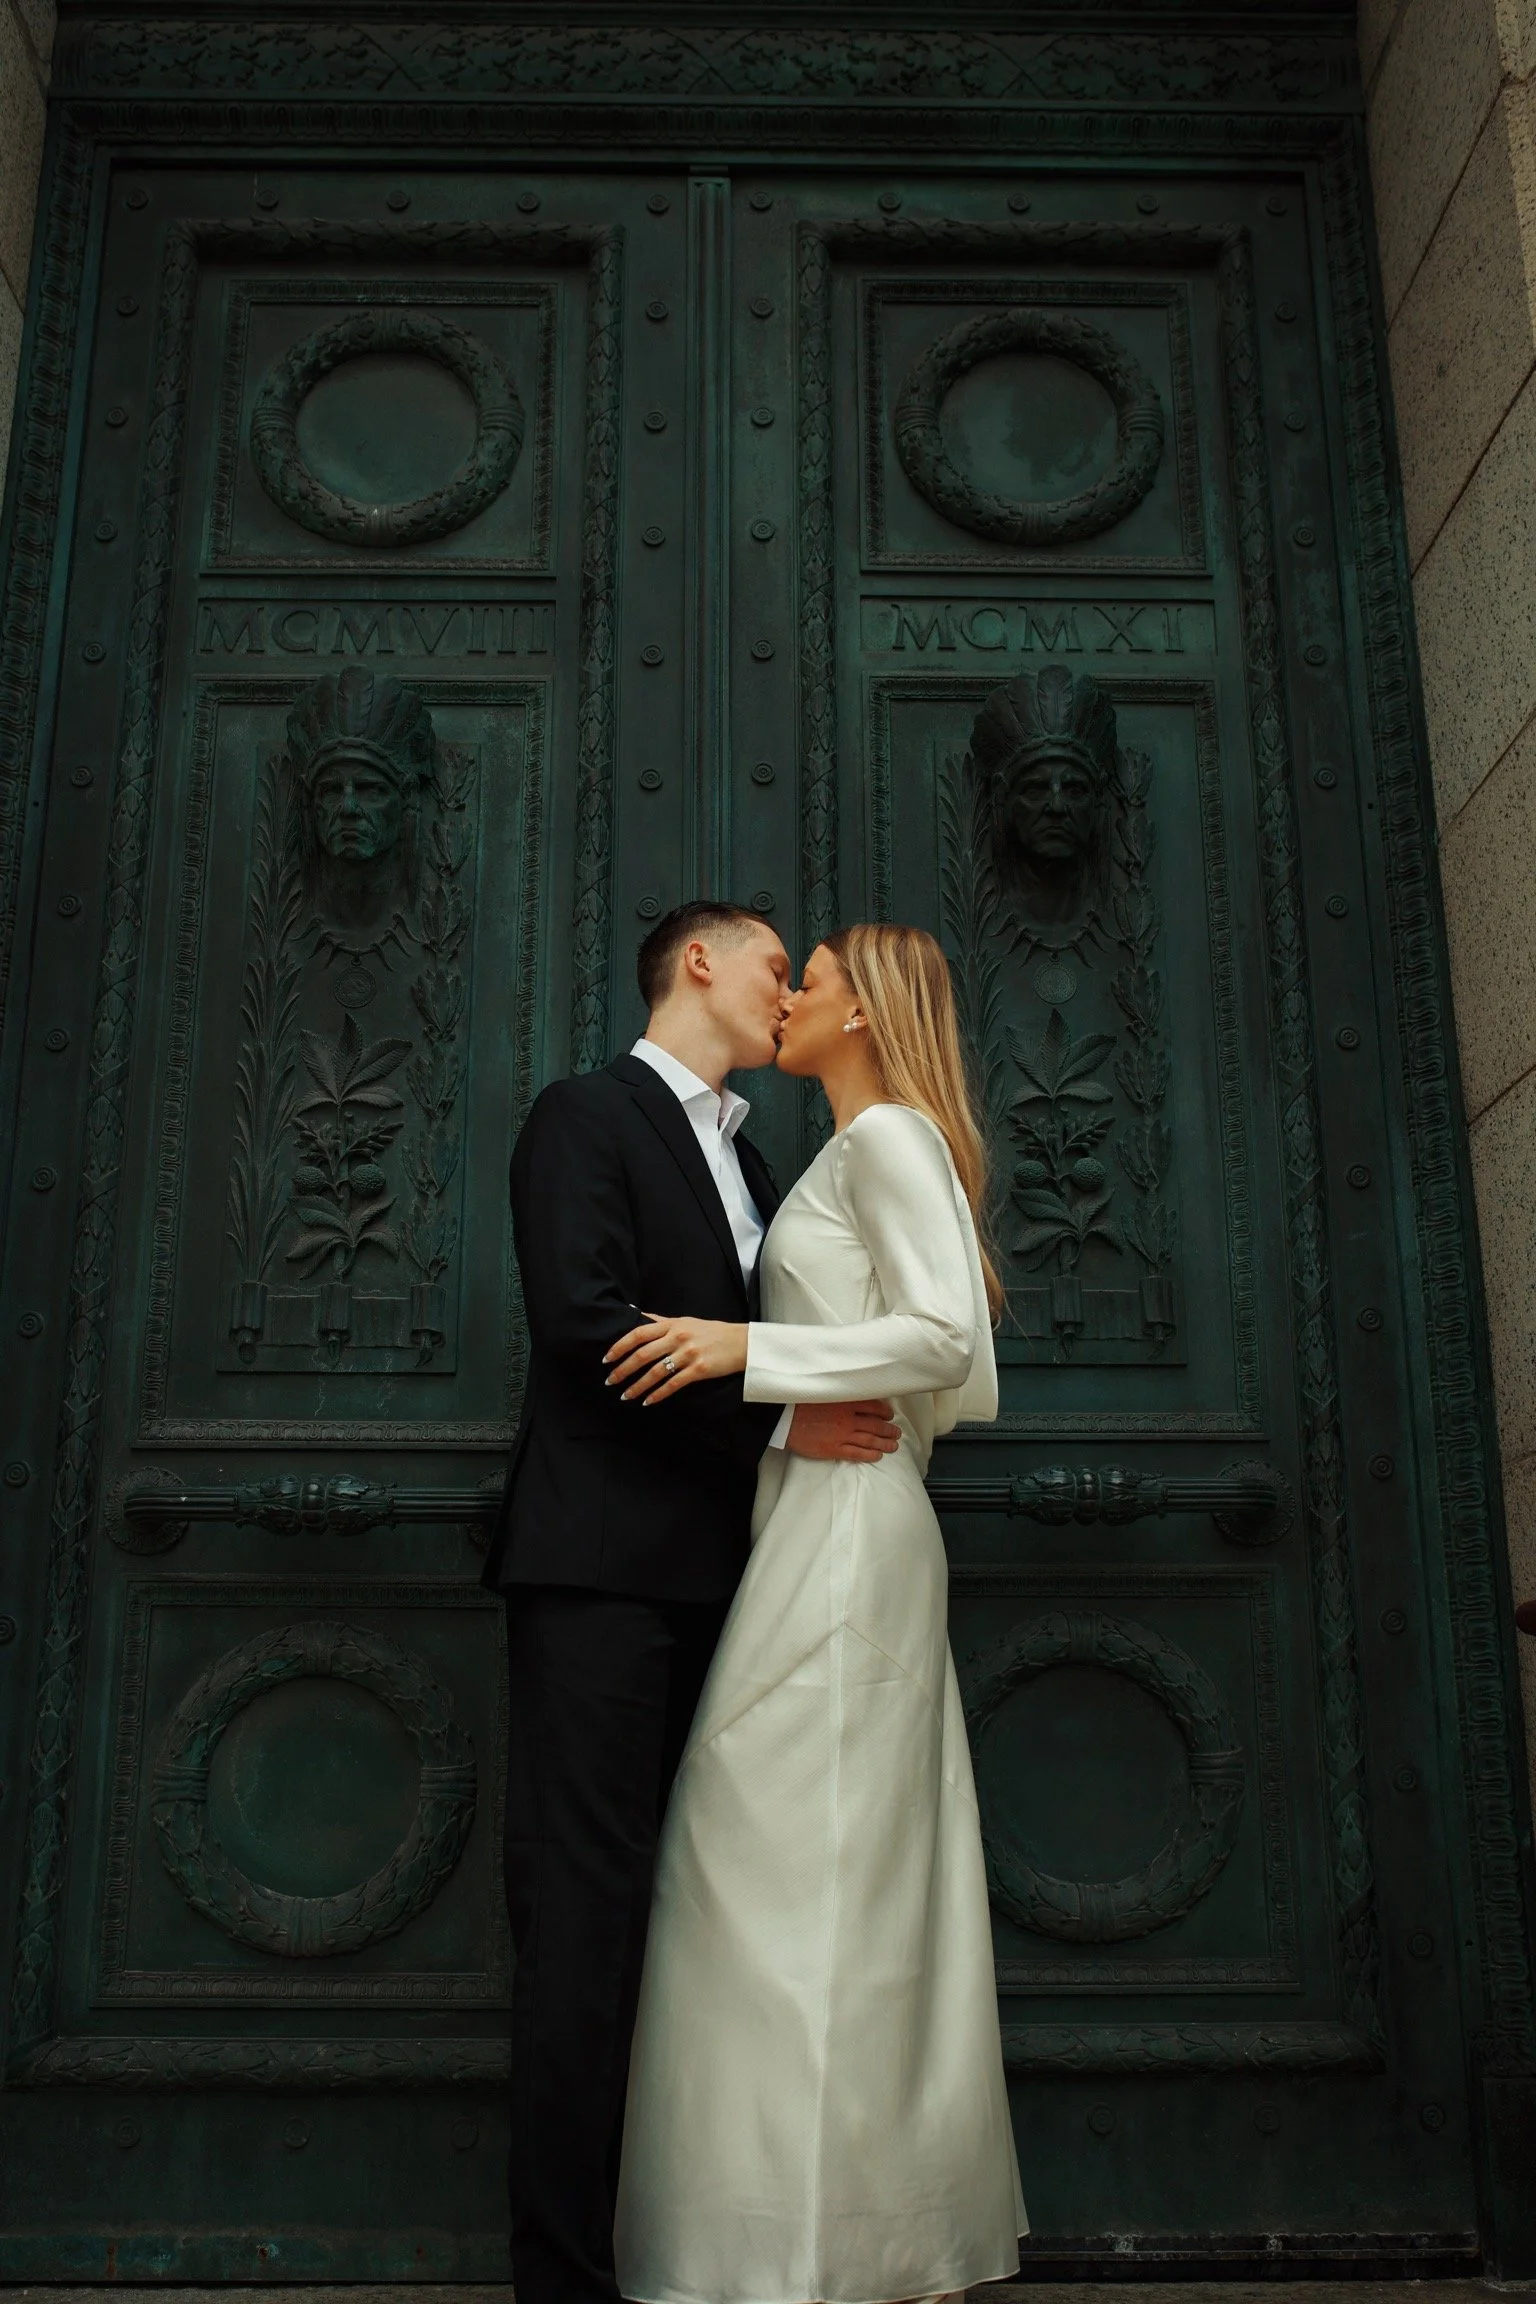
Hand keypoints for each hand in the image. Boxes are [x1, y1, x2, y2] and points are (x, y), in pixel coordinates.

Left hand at [604, 1316, 747, 1403]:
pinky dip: (658, 1394)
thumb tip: (634, 1315)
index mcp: (672, 1324)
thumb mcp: (684, 1320)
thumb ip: (659, 1320)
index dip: (620, 1346)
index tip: (607, 1359)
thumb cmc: (711, 1331)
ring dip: (637, 1386)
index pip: (639, 1333)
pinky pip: (673, 1384)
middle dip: (623, 1369)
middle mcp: (678, 1337)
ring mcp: (689, 1354)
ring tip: (625, 1396)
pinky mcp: (699, 1370)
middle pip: (643, 1354)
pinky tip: (647, 1402)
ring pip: (655, 1372)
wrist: (741, 1342)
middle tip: (610, 1381)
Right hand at [785, 1400, 900, 1462]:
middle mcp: (847, 1419)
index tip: (889, 1414)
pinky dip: (869, 1455)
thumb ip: (840, 1395)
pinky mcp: (833, 1449)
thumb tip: (855, 1395)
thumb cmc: (800, 1403)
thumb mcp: (824, 1392)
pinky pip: (856, 1453)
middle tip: (896, 1433)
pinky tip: (877, 1456)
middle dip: (888, 1430)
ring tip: (893, 1446)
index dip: (884, 1411)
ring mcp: (841, 1435)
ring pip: (869, 1440)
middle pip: (875, 1425)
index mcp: (845, 1402)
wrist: (783, 1418)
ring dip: (884, 1444)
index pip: (873, 1406)